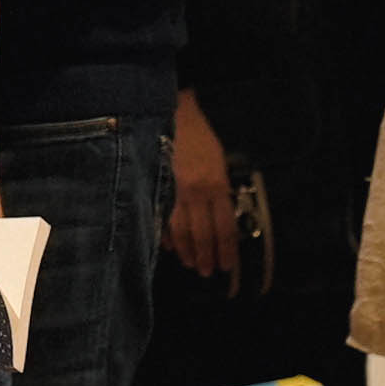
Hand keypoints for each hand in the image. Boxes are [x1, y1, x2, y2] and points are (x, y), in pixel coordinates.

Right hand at [163, 96, 241, 291]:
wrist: (171, 114)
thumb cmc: (200, 138)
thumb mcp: (219, 163)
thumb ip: (220, 191)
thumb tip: (219, 219)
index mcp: (217, 185)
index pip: (225, 228)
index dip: (227, 250)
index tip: (227, 265)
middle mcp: (197, 193)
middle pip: (203, 235)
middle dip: (206, 257)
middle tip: (206, 272)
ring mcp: (174, 192)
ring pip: (181, 232)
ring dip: (186, 251)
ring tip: (189, 264)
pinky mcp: (157, 189)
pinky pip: (162, 219)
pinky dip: (166, 235)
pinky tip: (169, 246)